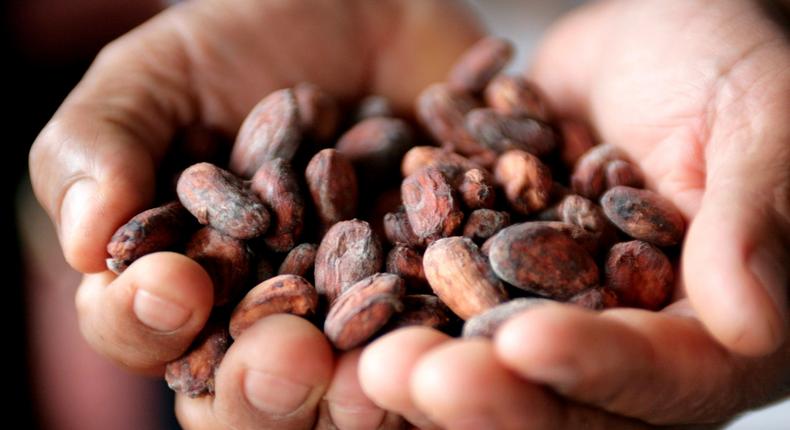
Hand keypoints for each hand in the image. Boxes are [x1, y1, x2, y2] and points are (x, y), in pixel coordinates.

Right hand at [28, 0, 482, 427]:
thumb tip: (85, 244)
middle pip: (251, 394)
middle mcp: (269, 314)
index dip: (145, 324)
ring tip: (365, 375)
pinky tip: (445, 335)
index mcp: (183, 278)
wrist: (369, 10)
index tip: (172, 286)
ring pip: (345, 397)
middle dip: (261, 388)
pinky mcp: (435, 295)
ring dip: (351, 400)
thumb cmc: (248, 41)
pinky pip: (440, 341)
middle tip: (285, 354)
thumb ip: (102, 145)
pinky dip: (440, 346)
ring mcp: (356, 314)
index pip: (144, 331)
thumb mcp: (159, 74)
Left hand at [359, 0, 788, 427]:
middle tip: (406, 375)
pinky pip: (440, 293)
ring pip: (484, 358)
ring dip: (423, 360)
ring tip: (364, 356)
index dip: (593, 367)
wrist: (652, 37)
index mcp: (706, 332)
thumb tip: (754, 322)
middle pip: (554, 394)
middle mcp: (620, 338)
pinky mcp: (487, 266)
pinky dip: (392, 297)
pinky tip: (335, 292)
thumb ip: (753, 221)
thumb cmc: (731, 70)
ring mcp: (546, 305)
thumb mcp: (760, 125)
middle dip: (483, 389)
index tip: (527, 344)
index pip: (656, 376)